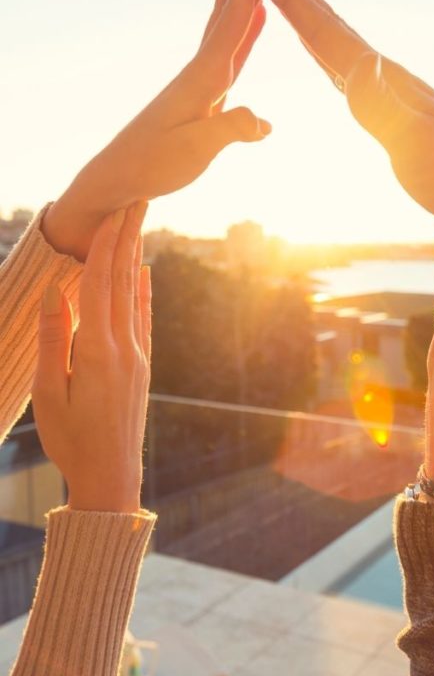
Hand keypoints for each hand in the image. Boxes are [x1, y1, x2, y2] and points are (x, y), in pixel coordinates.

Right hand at [32, 202, 151, 512]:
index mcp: (96, 351)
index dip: (103, 246)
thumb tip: (54, 292)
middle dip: (127, 237)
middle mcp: (123, 347)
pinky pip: (142, 319)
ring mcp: (136, 356)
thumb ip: (53, 339)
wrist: (111, 478)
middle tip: (136, 198)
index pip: (99, 286)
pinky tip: (143, 272)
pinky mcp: (141, 367)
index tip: (111, 211)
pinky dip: (142, 291)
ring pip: (134, 295)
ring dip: (135, 255)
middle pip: (123, 280)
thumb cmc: (71, 440)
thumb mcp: (48, 392)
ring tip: (139, 222)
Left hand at [43, 0, 272, 261]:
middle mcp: (203, 66)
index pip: (233, 16)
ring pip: (228, 16)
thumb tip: (265, 122)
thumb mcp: (195, 151)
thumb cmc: (155, 165)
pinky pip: (232, 46)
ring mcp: (203, 75)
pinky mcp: (206, 90)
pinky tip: (257, 13)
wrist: (122, 177)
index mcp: (204, 75)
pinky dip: (247, 24)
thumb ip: (231, 130)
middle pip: (227, 1)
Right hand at [258, 0, 433, 219]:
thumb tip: (364, 63)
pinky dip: (320, 47)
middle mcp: (380, 74)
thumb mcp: (420, 142)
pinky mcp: (383, 107)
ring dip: (305, 11)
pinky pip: (340, 65)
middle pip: (328, 23)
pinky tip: (316, 46)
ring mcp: (382, 87)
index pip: (327, 32)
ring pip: (332, 39)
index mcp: (381, 78)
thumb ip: (387, 107)